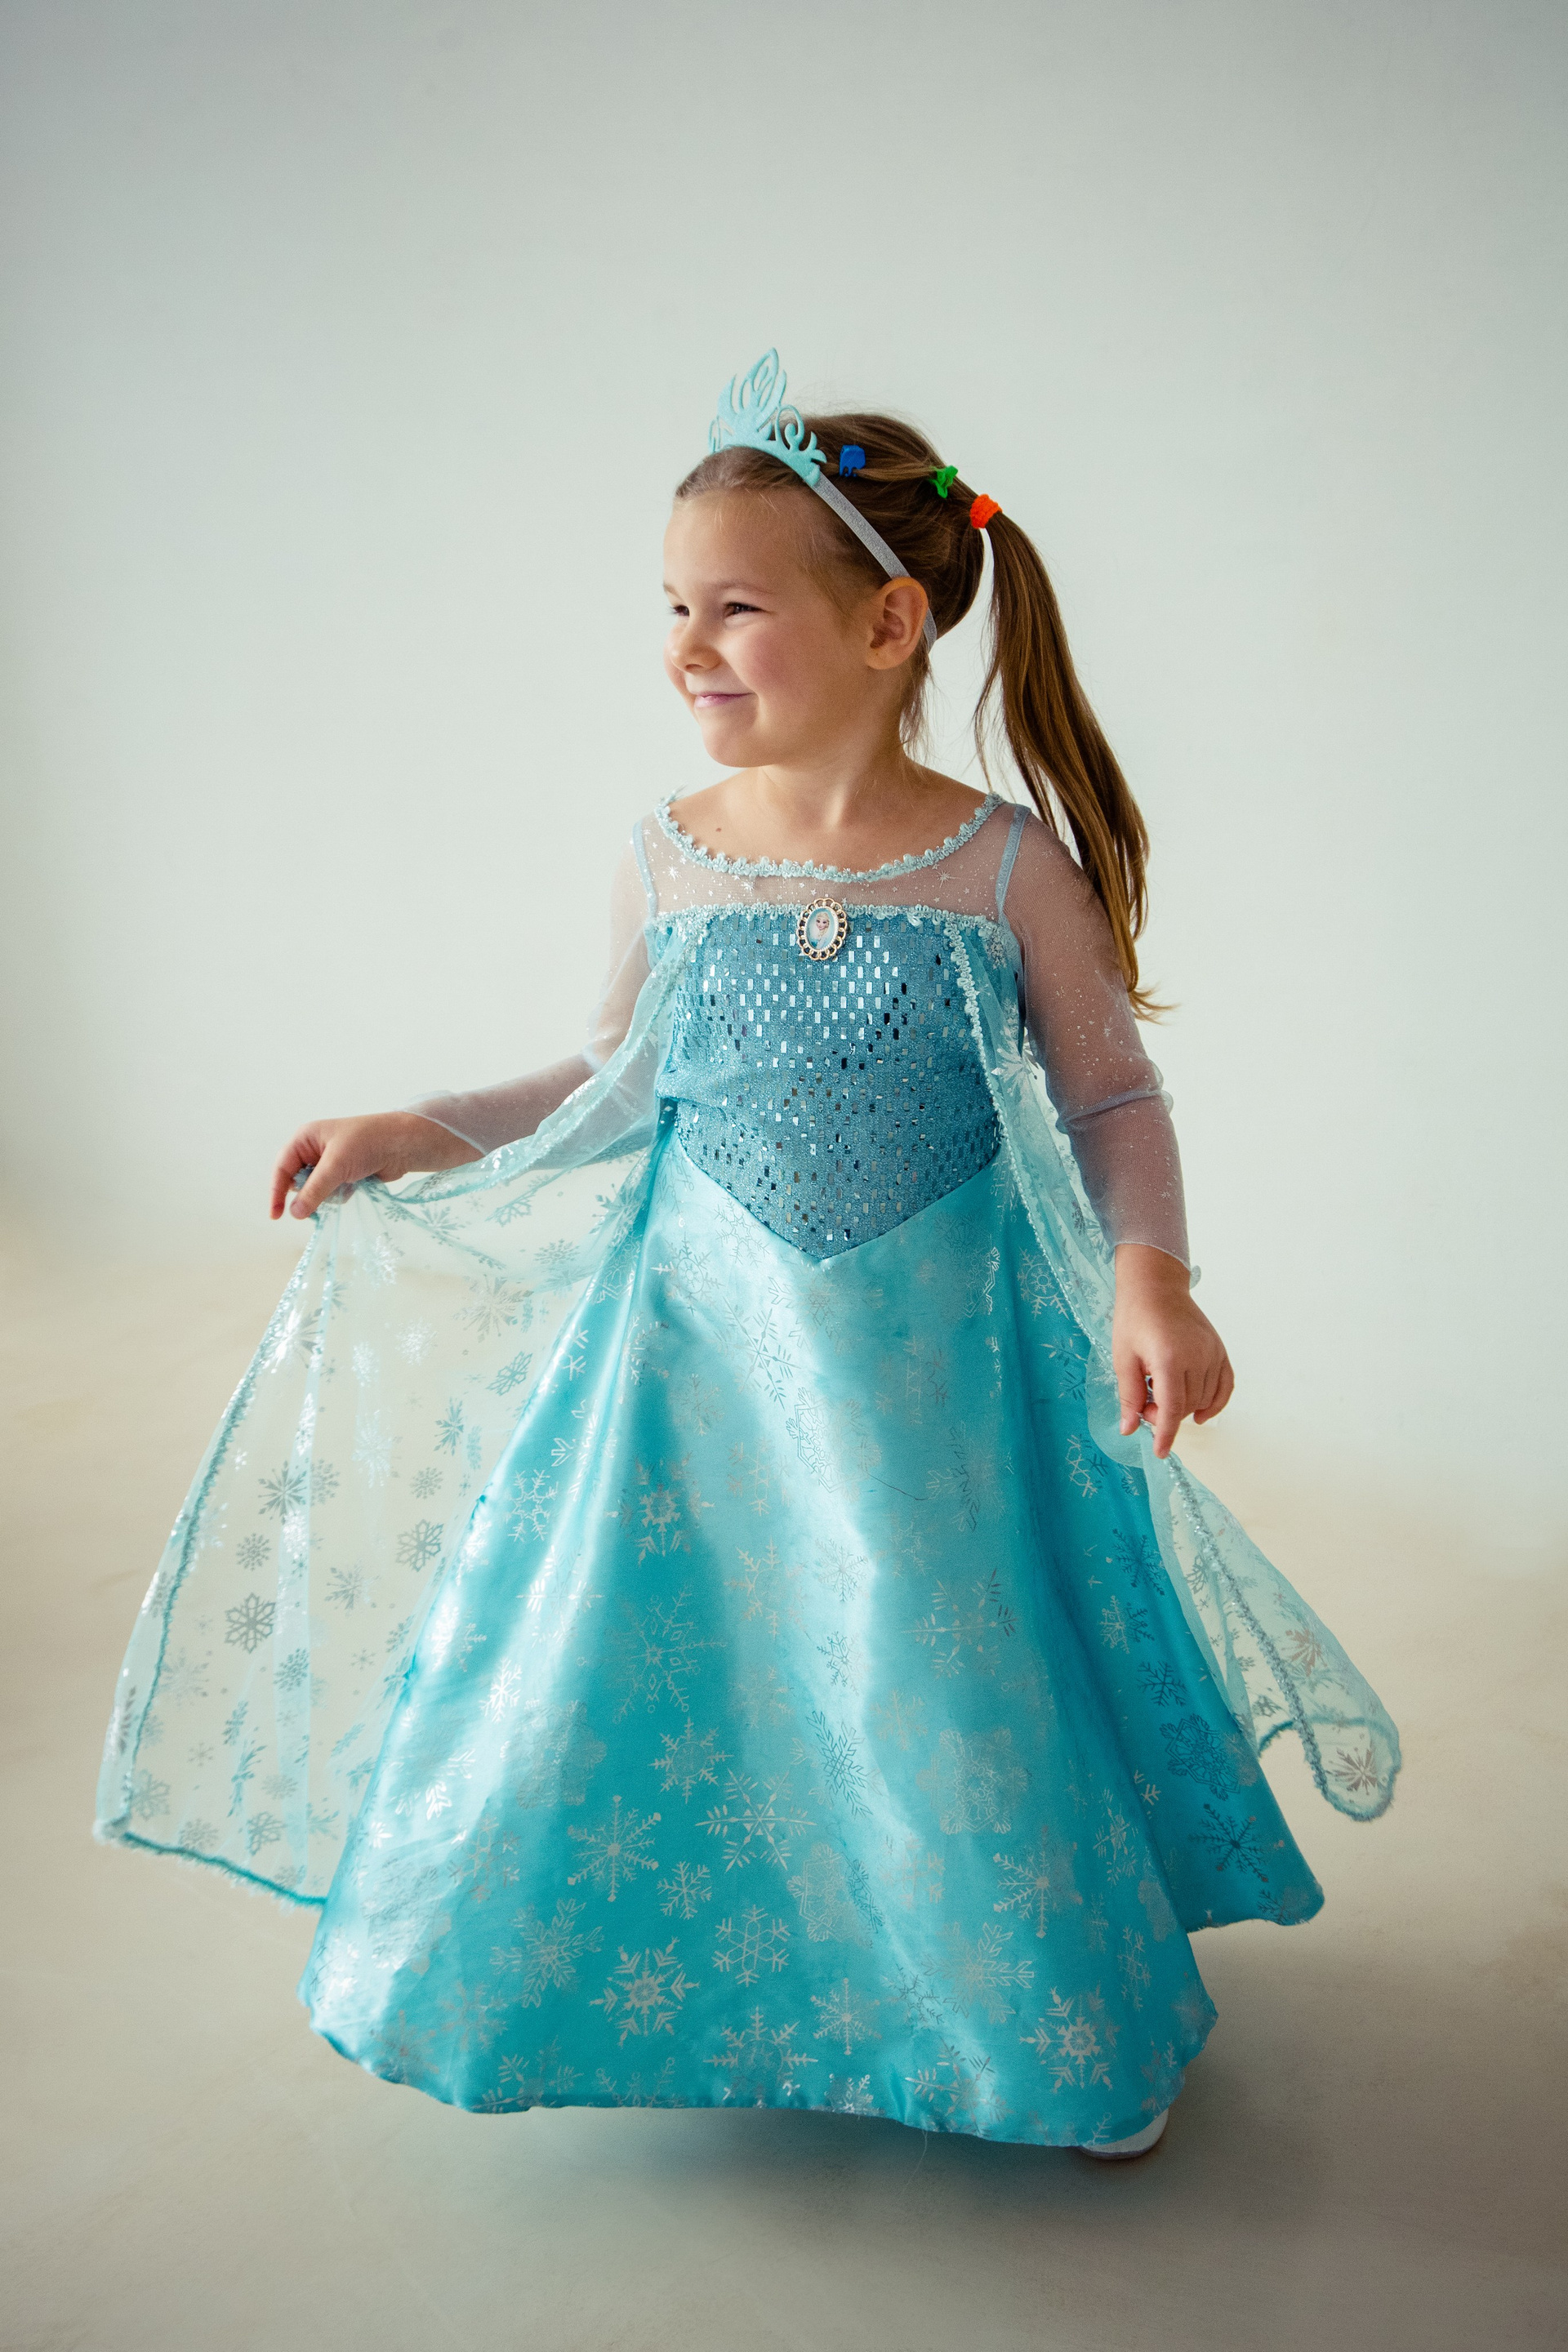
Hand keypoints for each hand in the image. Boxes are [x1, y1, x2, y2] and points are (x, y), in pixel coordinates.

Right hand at [269, 1112, 480, 1220]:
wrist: (403, 1145)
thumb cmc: (368, 1144)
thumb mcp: (336, 1166)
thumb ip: (314, 1191)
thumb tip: (295, 1213)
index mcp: (306, 1139)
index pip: (282, 1168)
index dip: (277, 1192)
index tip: (276, 1215)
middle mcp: (315, 1150)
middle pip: (298, 1182)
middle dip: (310, 1193)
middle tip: (326, 1196)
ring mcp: (331, 1163)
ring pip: (316, 1191)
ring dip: (329, 1195)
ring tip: (347, 1185)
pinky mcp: (345, 1175)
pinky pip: (333, 1193)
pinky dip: (341, 1195)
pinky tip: (356, 1186)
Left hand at [1111, 1244, 1233, 1459]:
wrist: (1156, 1287)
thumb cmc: (1134, 1320)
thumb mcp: (1123, 1358)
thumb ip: (1130, 1396)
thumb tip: (1130, 1429)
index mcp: (1168, 1358)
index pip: (1171, 1409)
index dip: (1165, 1435)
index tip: (1160, 1452)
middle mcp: (1196, 1356)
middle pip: (1186, 1406)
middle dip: (1165, 1415)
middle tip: (1145, 1403)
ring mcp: (1212, 1353)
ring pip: (1204, 1400)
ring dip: (1185, 1408)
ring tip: (1163, 1393)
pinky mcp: (1220, 1350)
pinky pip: (1225, 1386)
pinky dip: (1215, 1403)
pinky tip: (1199, 1413)